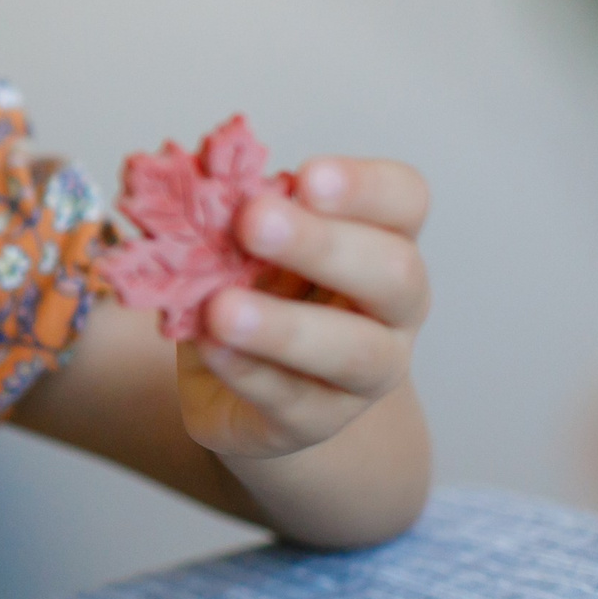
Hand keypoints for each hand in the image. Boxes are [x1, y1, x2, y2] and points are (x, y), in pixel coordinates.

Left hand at [178, 157, 429, 460]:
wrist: (244, 390)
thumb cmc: (255, 292)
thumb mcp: (244, 248)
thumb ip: (233, 218)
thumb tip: (192, 185)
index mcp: (384, 241)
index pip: (404, 201)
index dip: (364, 186)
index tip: (306, 176)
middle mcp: (395, 308)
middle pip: (393, 273)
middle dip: (324, 245)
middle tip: (254, 222)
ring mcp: (367, 374)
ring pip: (354, 352)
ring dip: (286, 327)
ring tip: (223, 308)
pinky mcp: (317, 422)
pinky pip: (290, 399)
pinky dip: (247, 370)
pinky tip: (210, 347)